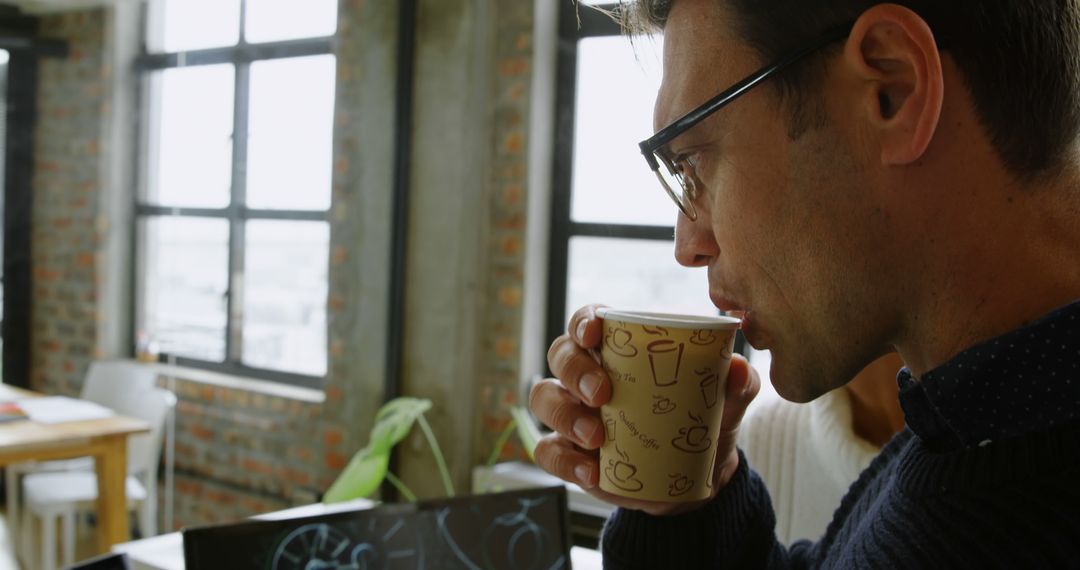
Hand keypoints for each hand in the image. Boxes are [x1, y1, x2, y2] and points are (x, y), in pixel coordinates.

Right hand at [529, 304, 760, 515]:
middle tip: (603, 393)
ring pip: (544, 398)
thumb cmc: (701, 422)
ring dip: (564, 413)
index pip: (588, 320)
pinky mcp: (570, 452)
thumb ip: (737, 384)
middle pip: (560, 354)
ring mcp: (573, 413)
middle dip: (574, 369)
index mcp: (619, 348)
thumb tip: (738, 367)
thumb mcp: (724, 403)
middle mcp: (587, 374)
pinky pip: (548, 451)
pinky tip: (591, 471)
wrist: (695, 479)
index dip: (584, 320)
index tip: (595, 332)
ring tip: (596, 437)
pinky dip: (565, 460)